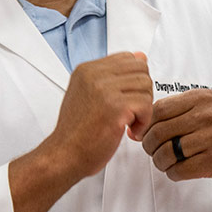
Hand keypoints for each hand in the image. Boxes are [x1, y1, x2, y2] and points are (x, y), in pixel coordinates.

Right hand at [45, 51, 153, 178]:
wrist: (64, 155)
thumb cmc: (76, 132)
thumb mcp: (88, 96)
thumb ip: (113, 76)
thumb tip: (140, 56)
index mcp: (86, 70)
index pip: (127, 58)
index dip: (134, 80)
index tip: (126, 98)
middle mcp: (94, 75)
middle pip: (140, 70)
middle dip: (142, 93)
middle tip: (131, 112)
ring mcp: (104, 89)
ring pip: (146, 86)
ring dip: (144, 109)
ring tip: (129, 123)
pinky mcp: (115, 106)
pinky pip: (146, 105)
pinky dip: (143, 122)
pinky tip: (129, 131)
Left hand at [140, 89, 211, 182]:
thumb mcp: (208, 106)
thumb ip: (178, 110)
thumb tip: (139, 126)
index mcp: (200, 98)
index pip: (158, 109)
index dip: (146, 125)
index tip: (144, 134)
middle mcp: (206, 115)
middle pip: (159, 132)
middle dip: (149, 145)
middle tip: (152, 151)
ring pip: (166, 152)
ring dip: (160, 162)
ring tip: (164, 163)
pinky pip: (180, 170)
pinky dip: (173, 173)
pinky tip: (177, 171)